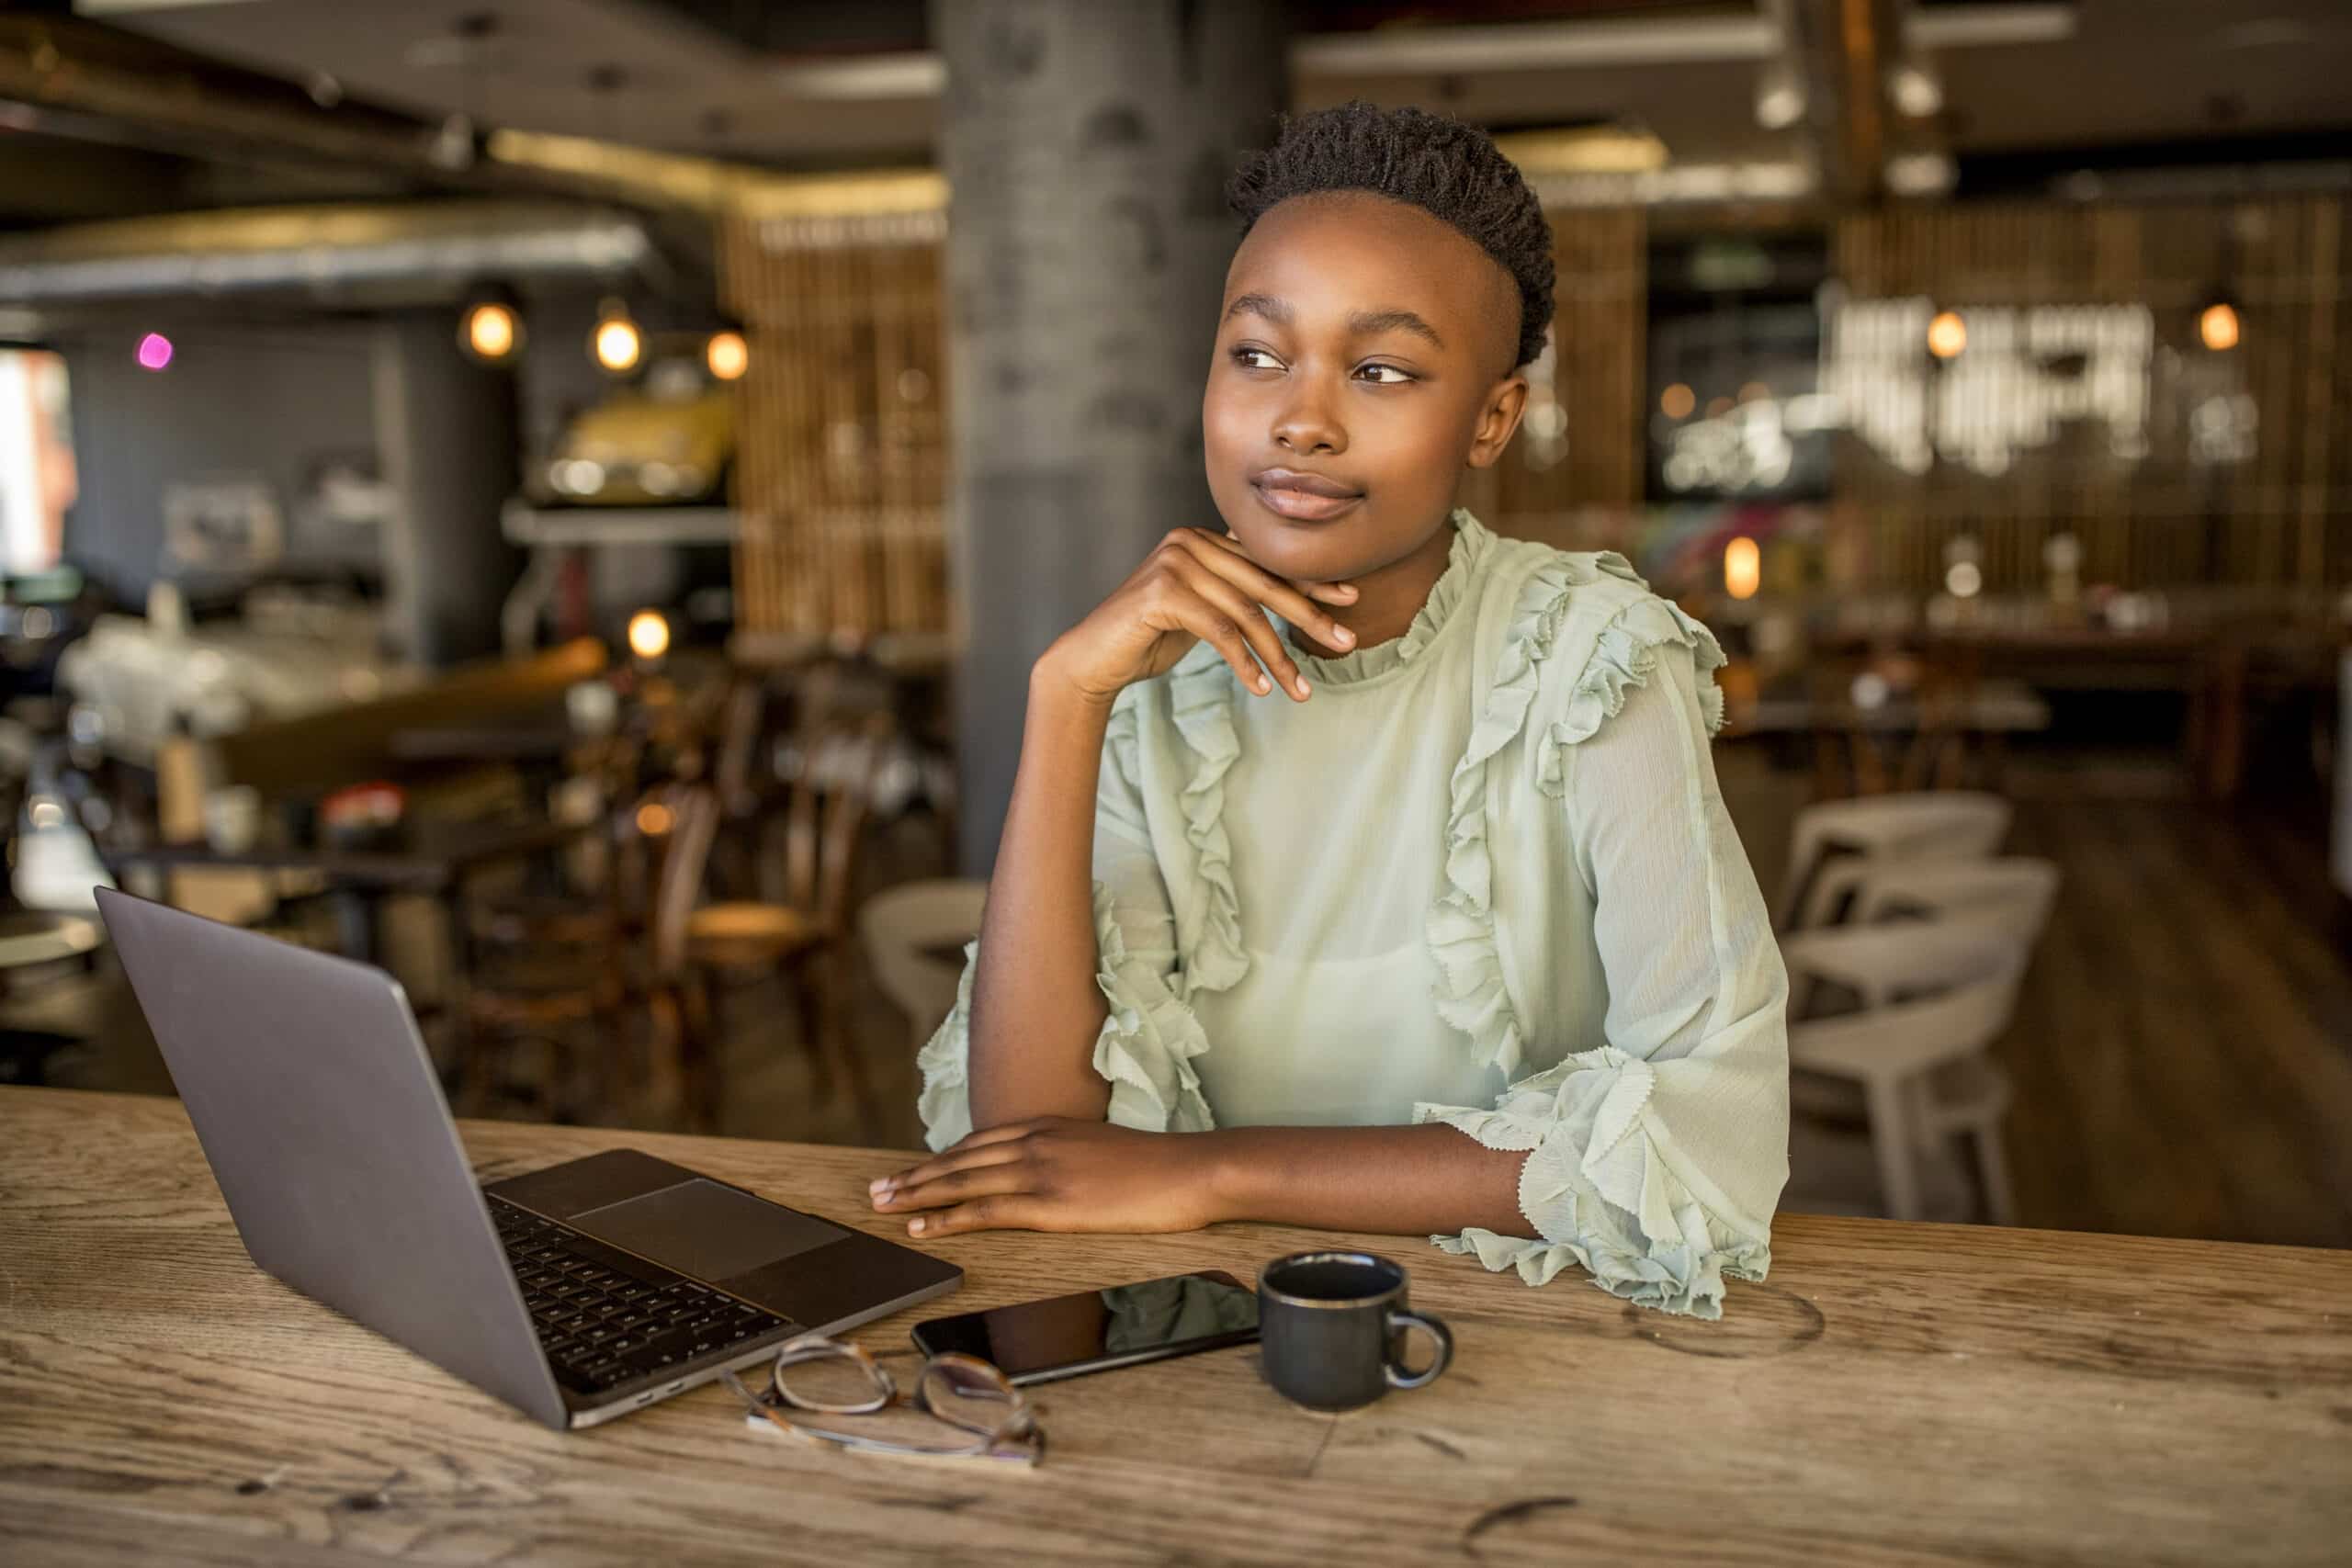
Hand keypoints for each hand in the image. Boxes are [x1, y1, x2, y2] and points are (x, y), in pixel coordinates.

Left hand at [868, 1118, 1226, 1237]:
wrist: (1188, 1171)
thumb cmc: (1156, 1166)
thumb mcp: (1101, 1146)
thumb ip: (1066, 1153)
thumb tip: (1050, 1172)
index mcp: (1048, 1126)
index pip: (978, 1142)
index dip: (940, 1159)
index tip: (912, 1172)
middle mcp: (1035, 1142)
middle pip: (959, 1159)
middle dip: (914, 1177)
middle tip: (877, 1191)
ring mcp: (1040, 1171)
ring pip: (962, 1182)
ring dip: (917, 1195)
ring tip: (884, 1207)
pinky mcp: (1049, 1203)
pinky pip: (985, 1210)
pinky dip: (948, 1219)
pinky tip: (923, 1228)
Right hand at [1037, 528, 1358, 705]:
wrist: (1092, 660)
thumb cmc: (1147, 639)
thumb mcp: (1200, 610)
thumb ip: (1233, 594)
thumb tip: (1290, 595)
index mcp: (1203, 539)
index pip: (1266, 561)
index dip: (1310, 581)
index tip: (1349, 599)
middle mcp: (1190, 541)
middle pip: (1264, 582)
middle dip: (1309, 615)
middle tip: (1346, 641)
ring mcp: (1175, 562)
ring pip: (1246, 612)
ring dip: (1278, 655)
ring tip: (1301, 689)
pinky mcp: (1163, 592)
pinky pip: (1220, 630)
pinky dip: (1245, 662)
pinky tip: (1261, 688)